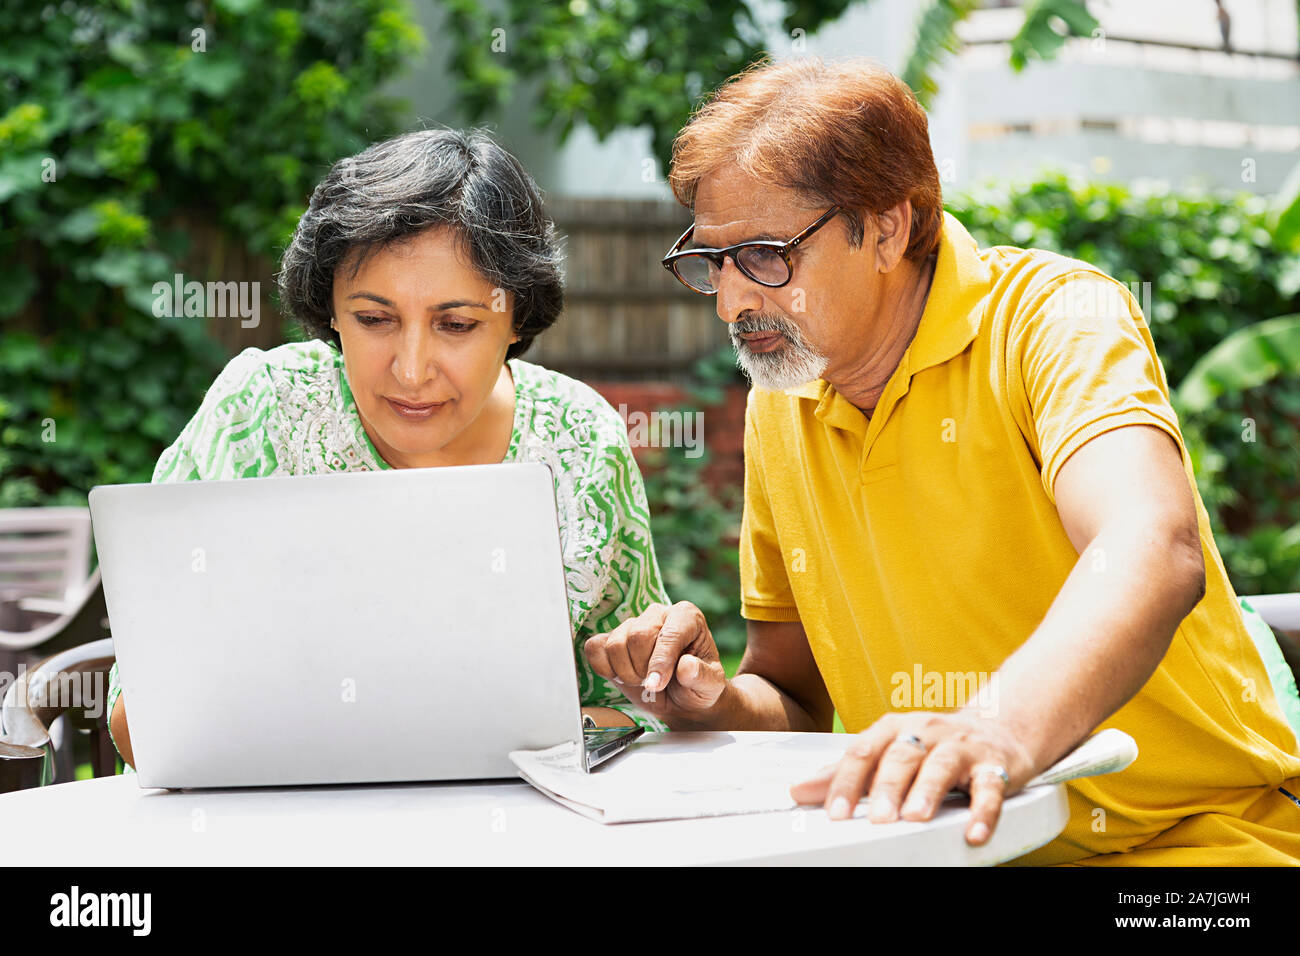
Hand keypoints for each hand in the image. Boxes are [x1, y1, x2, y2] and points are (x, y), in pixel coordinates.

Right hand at [583, 602, 726, 725]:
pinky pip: (595, 648)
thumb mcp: (711, 686)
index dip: (660, 662)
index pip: (668, 634)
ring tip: (642, 681)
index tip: (655, 685)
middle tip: (654, 685)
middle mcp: (658, 614)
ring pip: (615, 644)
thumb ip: (702, 677)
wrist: (682, 699)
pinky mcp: (611, 639)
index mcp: (686, 617)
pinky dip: (604, 668)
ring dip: (626, 672)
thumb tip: (686, 666)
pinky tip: (622, 676)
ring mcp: (632, 624)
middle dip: (643, 669)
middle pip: (637, 636)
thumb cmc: (698, 687)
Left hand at [789, 712, 1035, 844]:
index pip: (863, 752)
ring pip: (941, 766)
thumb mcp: (887, 752)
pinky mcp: (995, 766)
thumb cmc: (931, 746)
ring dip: (927, 792)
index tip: (835, 813)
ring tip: (914, 818)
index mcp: (894, 728)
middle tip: (877, 819)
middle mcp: (925, 731)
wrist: (997, 729)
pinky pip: (990, 788)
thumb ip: (847, 772)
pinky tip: (973, 833)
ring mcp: (961, 746)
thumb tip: (798, 790)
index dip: (847, 782)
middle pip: (901, 756)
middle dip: (887, 787)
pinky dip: (983, 812)